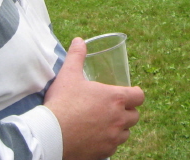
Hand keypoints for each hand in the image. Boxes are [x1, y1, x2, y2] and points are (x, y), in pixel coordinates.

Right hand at [45, 38, 144, 159]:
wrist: (50, 134)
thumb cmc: (62, 103)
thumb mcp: (69, 75)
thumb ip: (77, 56)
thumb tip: (79, 40)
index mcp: (116, 98)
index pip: (139, 96)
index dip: (135, 94)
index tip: (129, 94)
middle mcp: (119, 119)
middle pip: (134, 116)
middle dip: (127, 112)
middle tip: (114, 109)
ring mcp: (112, 138)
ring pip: (125, 134)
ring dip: (119, 128)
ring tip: (106, 124)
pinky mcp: (104, 153)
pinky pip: (113, 148)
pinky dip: (108, 143)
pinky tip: (96, 138)